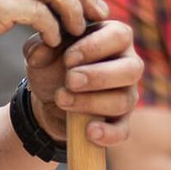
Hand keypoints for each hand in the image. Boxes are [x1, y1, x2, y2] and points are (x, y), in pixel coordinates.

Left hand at [25, 20, 141, 146]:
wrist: (47, 98)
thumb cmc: (52, 65)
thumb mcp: (41, 52)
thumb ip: (38, 47)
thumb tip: (40, 52)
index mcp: (113, 38)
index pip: (119, 36)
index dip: (95, 47)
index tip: (68, 59)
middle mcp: (127, 65)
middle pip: (132, 69)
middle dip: (98, 76)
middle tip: (70, 80)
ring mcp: (126, 94)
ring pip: (124, 100)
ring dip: (91, 102)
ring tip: (62, 99)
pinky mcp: (119, 121)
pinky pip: (123, 130)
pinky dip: (107, 134)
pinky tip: (89, 132)